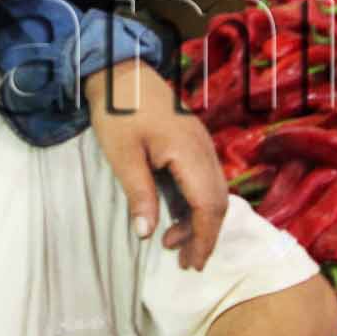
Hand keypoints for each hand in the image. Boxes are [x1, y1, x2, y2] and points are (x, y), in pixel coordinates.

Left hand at [88, 60, 225, 270]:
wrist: (120, 72)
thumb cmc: (117, 112)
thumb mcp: (122, 155)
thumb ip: (139, 194)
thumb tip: (147, 235)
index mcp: (188, 152)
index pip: (208, 205)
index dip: (203, 238)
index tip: (192, 263)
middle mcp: (204, 148)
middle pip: (218, 201)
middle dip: (206, 235)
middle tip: (187, 262)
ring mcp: (202, 144)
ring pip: (215, 191)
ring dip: (201, 220)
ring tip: (174, 242)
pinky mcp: (194, 142)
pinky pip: (207, 179)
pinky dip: (197, 203)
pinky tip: (177, 216)